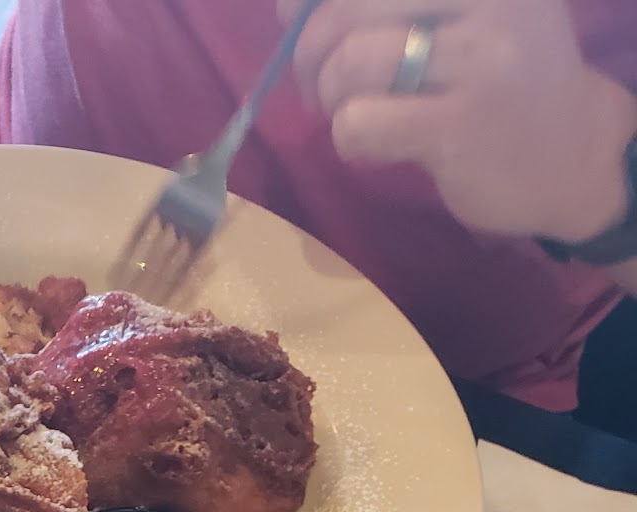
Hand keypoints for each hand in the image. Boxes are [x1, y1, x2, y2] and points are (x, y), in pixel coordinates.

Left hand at [278, 0, 636, 243]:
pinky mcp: (458, 127)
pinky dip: (348, 136)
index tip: (294, 17)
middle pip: (349, 8)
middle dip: (311, 50)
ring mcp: (477, 63)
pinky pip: (360, 122)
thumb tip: (286, 7)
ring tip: (349, 112)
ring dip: (330, 96)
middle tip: (319, 84)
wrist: (571, 151)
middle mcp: (485, 0)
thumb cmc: (501, 78)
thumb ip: (382, 7)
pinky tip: (372, 143)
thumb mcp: (461, 16)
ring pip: (351, 60)